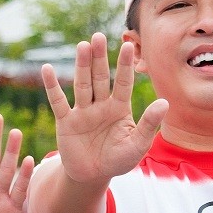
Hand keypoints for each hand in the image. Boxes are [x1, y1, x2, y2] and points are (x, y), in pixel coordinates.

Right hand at [40, 34, 166, 185]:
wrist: (93, 176)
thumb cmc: (118, 159)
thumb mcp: (138, 144)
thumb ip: (149, 124)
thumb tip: (165, 103)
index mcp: (120, 108)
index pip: (123, 82)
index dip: (125, 65)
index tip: (128, 46)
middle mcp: (101, 105)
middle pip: (100, 77)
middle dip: (99, 58)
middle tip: (98, 36)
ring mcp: (82, 111)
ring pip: (82, 84)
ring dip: (82, 66)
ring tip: (83, 46)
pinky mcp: (66, 122)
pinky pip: (58, 102)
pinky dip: (52, 86)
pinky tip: (46, 69)